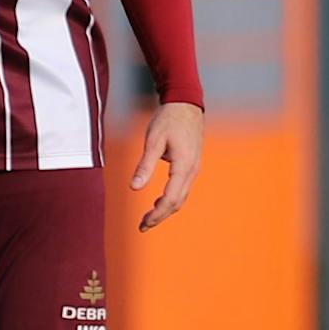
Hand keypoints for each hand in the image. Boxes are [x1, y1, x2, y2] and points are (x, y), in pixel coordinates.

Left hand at [132, 101, 204, 231]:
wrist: (186, 104)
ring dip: (166, 209)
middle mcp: (192, 170)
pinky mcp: (192, 165)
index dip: (157, 214)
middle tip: (143, 225)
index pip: (171, 199)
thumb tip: (134, 187)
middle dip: (161, 216)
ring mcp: (194, 168)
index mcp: (184, 166)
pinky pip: (183, 188)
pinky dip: (172, 199)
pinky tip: (160, 201)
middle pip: (178, 202)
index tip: (143, 223)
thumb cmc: (169, 119)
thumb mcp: (154, 140)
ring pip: (182, 196)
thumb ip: (145, 165)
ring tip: (149, 217)